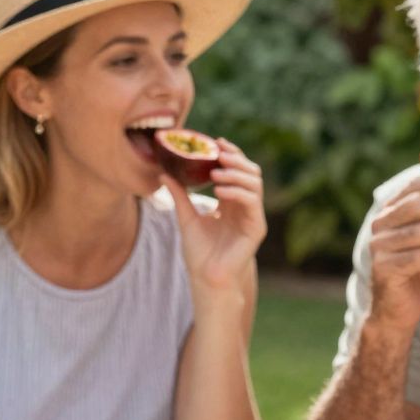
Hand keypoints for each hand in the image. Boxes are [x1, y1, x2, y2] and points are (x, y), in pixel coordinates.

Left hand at [165, 142, 266, 295]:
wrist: (206, 277)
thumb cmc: (199, 252)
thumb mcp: (186, 217)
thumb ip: (179, 195)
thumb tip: (163, 172)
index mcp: (231, 201)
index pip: (237, 169)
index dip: (230, 154)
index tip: (215, 143)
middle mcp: (245, 205)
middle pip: (250, 171)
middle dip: (236, 159)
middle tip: (218, 152)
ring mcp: (252, 216)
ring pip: (255, 183)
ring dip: (236, 173)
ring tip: (216, 172)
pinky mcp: (256, 227)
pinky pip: (252, 202)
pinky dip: (237, 191)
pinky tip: (221, 189)